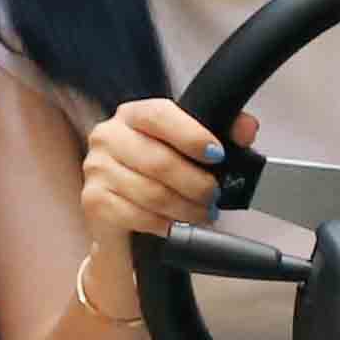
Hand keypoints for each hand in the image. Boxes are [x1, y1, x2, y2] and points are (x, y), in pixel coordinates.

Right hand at [80, 98, 249, 249]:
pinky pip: (137, 215)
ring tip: (202, 214)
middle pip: (158, 160)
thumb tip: (247, 128)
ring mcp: (96, 168)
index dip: (191, 136)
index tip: (217, 155)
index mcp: (133, 115)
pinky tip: (175, 225)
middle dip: (196, 183)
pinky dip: (163, 224)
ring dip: (185, 208)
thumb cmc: (156, 178)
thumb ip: (222, 133)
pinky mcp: (93, 200)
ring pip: (151, 192)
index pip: (160, 115)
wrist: (122, 219)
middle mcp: (108, 136)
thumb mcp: (188, 150)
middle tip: (214, 196)